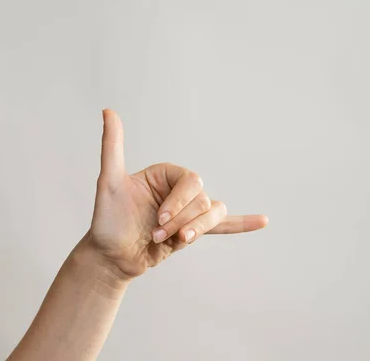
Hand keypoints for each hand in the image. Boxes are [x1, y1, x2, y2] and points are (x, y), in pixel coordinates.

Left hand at [86, 109, 267, 277]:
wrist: (110, 257)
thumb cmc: (106, 219)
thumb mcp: (110, 181)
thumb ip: (113, 146)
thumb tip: (108, 111)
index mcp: (166, 175)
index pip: (191, 181)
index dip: (179, 202)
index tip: (158, 218)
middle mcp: (179, 190)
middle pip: (203, 200)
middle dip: (182, 220)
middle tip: (156, 233)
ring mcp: (188, 211)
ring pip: (214, 213)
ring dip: (196, 230)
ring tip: (176, 242)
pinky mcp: (192, 231)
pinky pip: (222, 225)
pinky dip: (242, 223)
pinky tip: (263, 221)